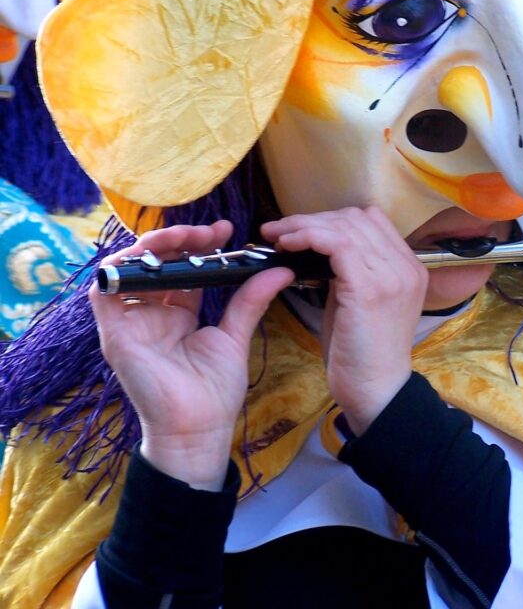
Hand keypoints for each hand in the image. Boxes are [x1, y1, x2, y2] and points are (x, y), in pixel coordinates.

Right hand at [90, 222, 292, 489]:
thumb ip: (250, 300)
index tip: (225, 231)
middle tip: (209, 231)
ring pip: (128, 269)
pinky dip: (121, 269)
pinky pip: (104, 292)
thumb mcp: (234, 336)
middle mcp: (150, 314)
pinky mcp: (115, 335)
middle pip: (155, 262)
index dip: (199, 245)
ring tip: (184, 237)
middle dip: (179, 238)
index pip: (182, 268)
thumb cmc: (214, 392)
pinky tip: (151, 257)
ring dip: (152, 247)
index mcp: (177, 314)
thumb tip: (278, 270)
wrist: (199, 429)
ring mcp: (130, 324)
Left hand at [261, 207, 427, 435]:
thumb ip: (352, 273)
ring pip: (343, 226)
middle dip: (313, 219)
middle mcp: (406, 266)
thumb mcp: (362, 303)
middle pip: (357, 218)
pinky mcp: (369, 289)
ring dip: (303, 225)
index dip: (333, 219)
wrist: (376, 391)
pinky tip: (287, 245)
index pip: (372, 220)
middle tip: (280, 231)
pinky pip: (335, 244)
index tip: (302, 230)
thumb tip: (320, 249)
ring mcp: (391, 276)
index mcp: (409, 268)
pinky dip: (307, 237)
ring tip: (277, 236)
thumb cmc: (362, 354)